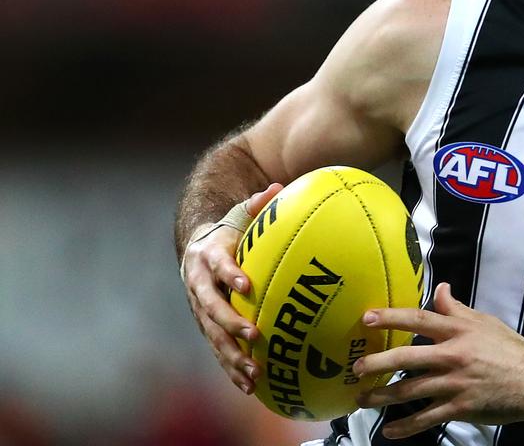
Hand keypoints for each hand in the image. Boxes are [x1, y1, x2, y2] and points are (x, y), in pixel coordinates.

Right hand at [180, 183, 282, 394]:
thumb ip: (257, 204)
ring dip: (232, 354)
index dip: (230, 274)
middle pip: (212, 307)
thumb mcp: (240, 213)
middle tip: (254, 336)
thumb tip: (276, 188)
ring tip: (254, 372)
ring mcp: (201, 309)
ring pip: (213, 335)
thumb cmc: (229, 229)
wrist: (197, 247)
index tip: (246, 285)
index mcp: (209, 255)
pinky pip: (218, 349)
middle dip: (231, 323)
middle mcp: (200, 284)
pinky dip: (232, 367)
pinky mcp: (207, 326)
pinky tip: (250, 386)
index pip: (219, 265)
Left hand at [354, 282, 523, 438]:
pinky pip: (427, 418)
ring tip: (363, 400)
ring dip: (383, 397)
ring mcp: (455, 383)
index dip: (391, 317)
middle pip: (406, 356)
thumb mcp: (485, 322)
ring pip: (411, 390)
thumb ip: (457, 309)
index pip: (419, 318)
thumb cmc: (510, 349)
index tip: (367, 318)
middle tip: (355, 368)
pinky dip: (406, 427)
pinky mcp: (460, 407)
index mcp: (459, 330)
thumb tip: (439, 288)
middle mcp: (453, 354)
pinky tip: (390, 431)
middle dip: (377, 362)